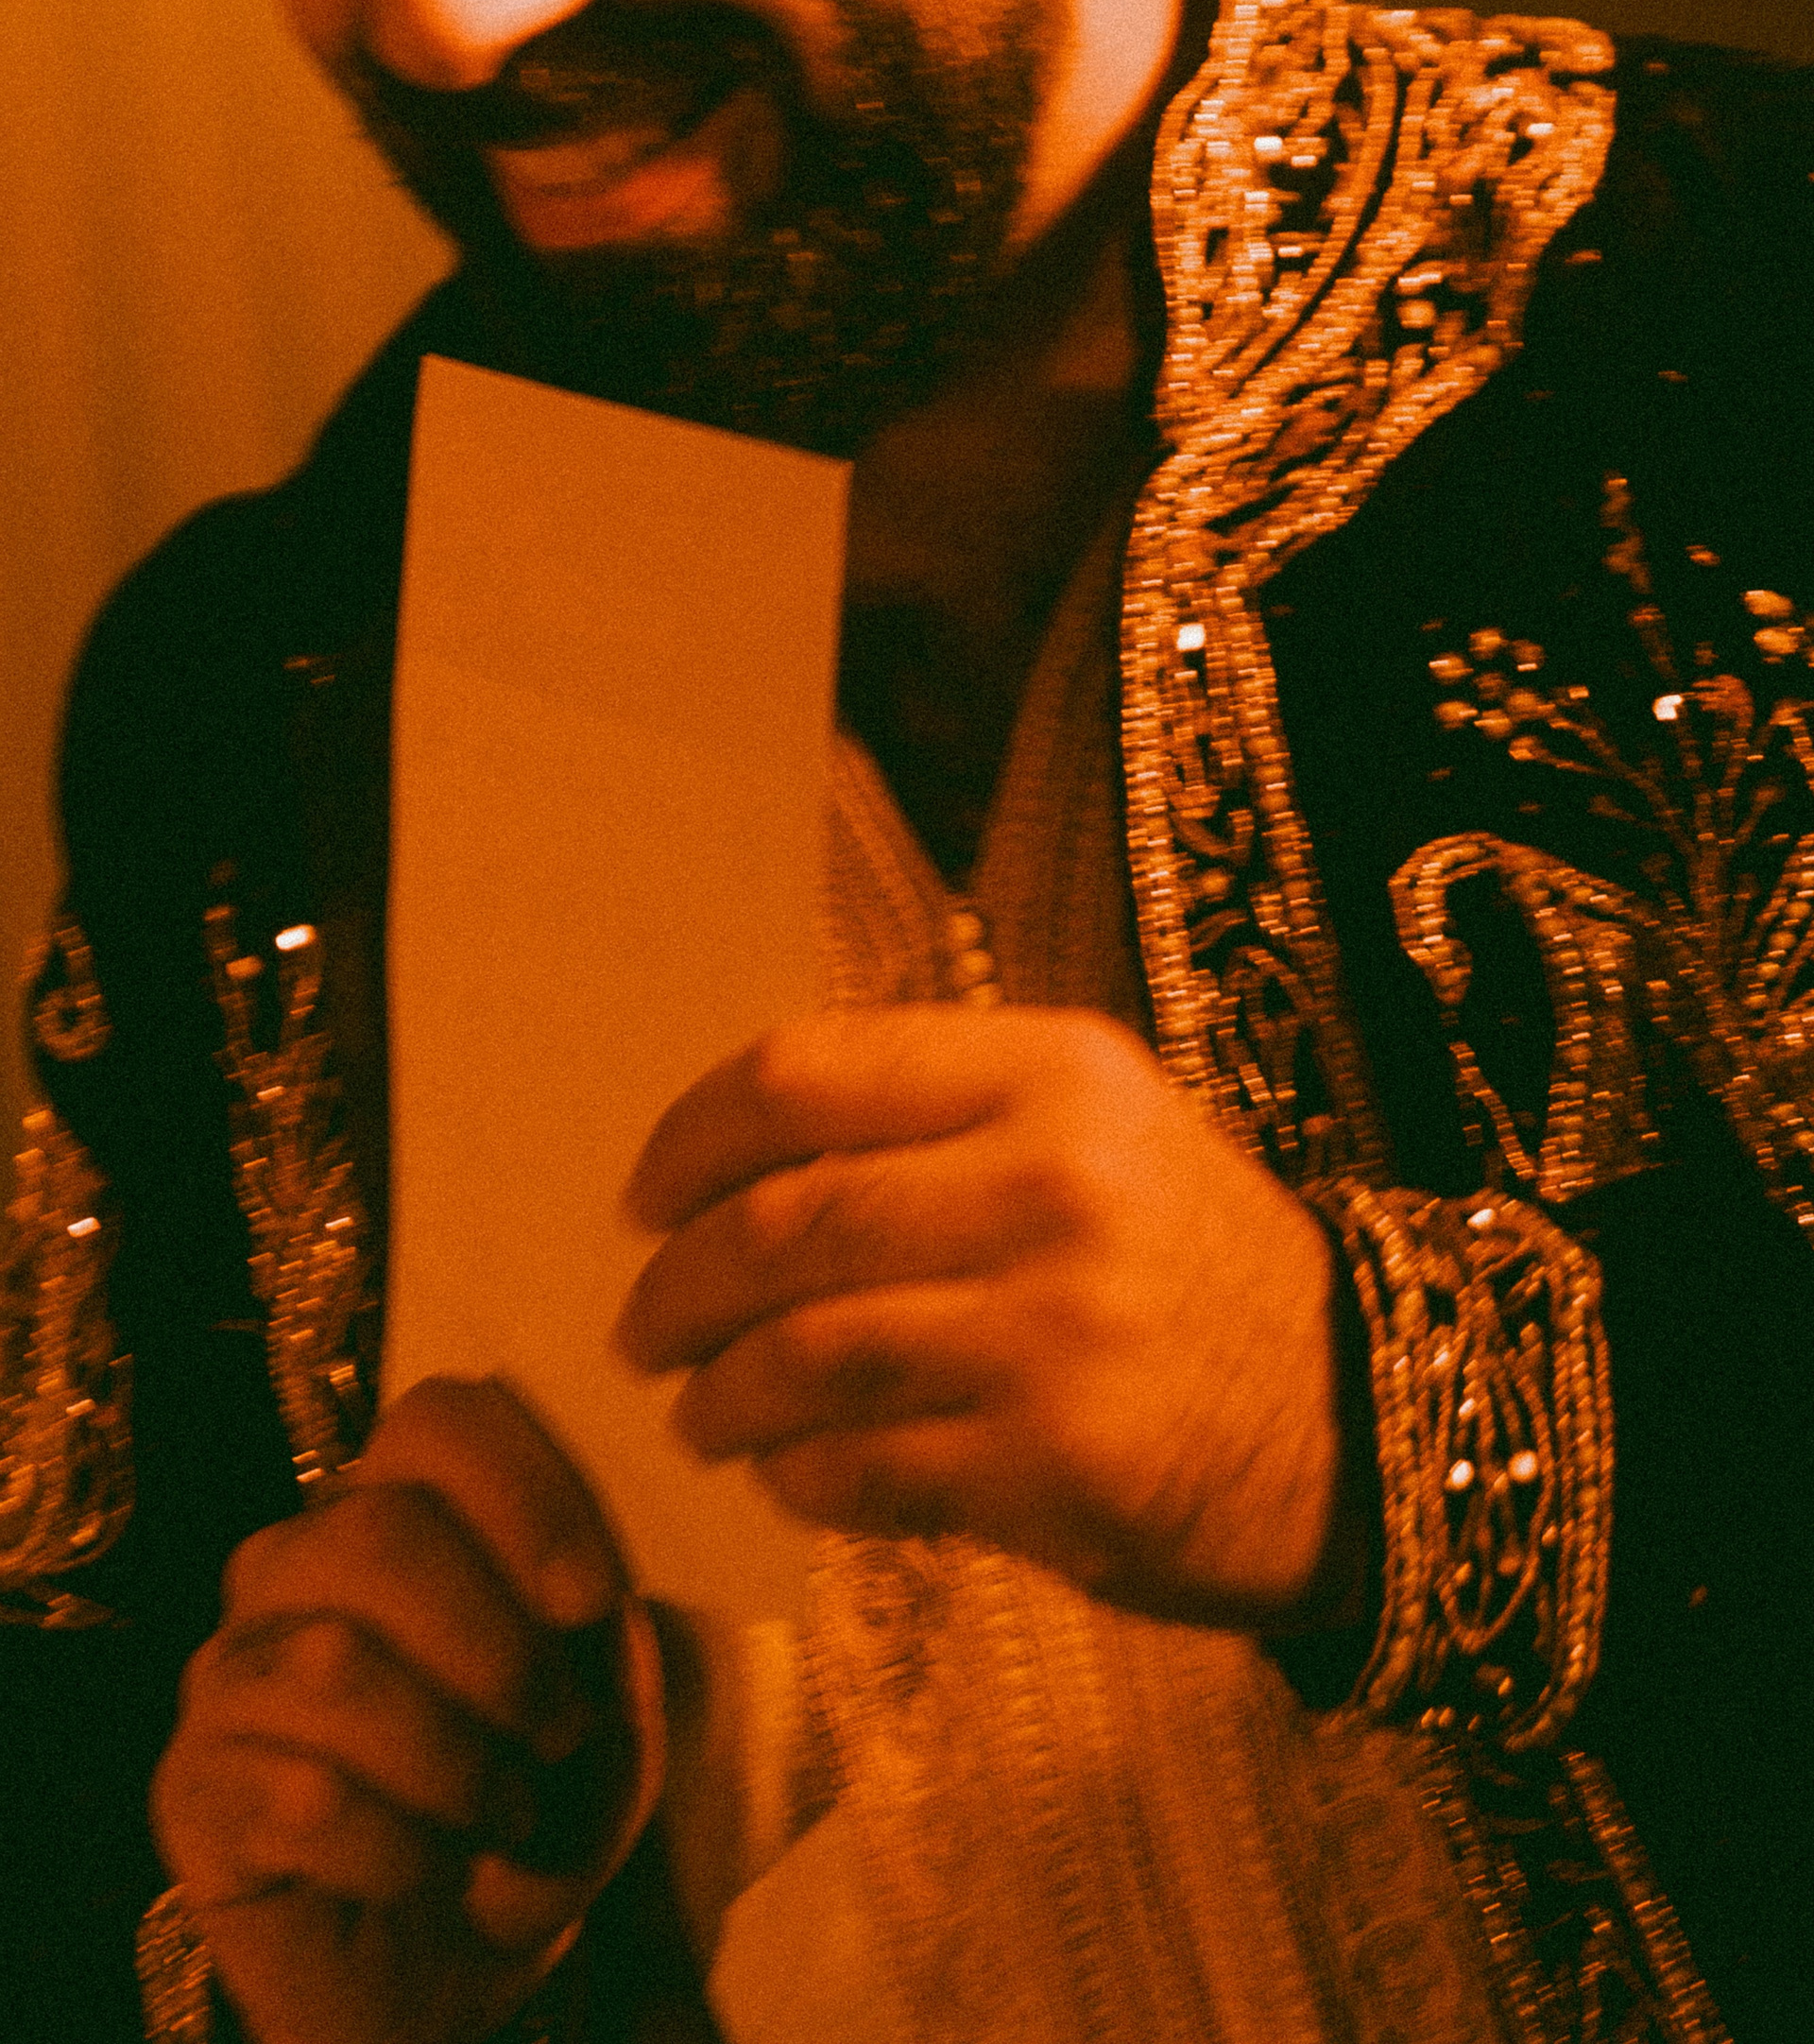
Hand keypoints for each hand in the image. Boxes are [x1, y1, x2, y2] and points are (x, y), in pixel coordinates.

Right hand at [150, 1377, 664, 2043]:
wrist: (457, 1958)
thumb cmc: (534, 1796)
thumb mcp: (611, 1706)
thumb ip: (598, 1634)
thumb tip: (566, 1606)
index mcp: (404, 1503)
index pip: (440, 1417)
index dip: (527, 1494)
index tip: (595, 1604)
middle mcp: (300, 1560)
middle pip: (381, 1530)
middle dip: (498, 1646)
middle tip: (559, 1733)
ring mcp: (233, 1668)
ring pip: (339, 1665)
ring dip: (461, 1762)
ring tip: (507, 1816)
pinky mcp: (192, 1785)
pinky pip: (302, 1796)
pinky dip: (404, 1851)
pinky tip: (429, 1871)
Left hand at [618, 1006, 1343, 1626]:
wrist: (1368, 1417)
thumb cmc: (1191, 1263)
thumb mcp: (1097, 1129)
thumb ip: (937, 1120)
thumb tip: (731, 1167)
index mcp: (1049, 1072)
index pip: (804, 1076)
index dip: (690, 1140)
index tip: (644, 1196)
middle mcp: (1050, 1183)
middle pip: (781, 1223)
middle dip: (677, 1288)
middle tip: (641, 1328)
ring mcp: (1054, 1327)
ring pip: (802, 1354)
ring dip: (720, 1396)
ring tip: (700, 1413)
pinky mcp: (1054, 1463)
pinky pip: (859, 1468)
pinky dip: (797, 1475)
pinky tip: (792, 1472)